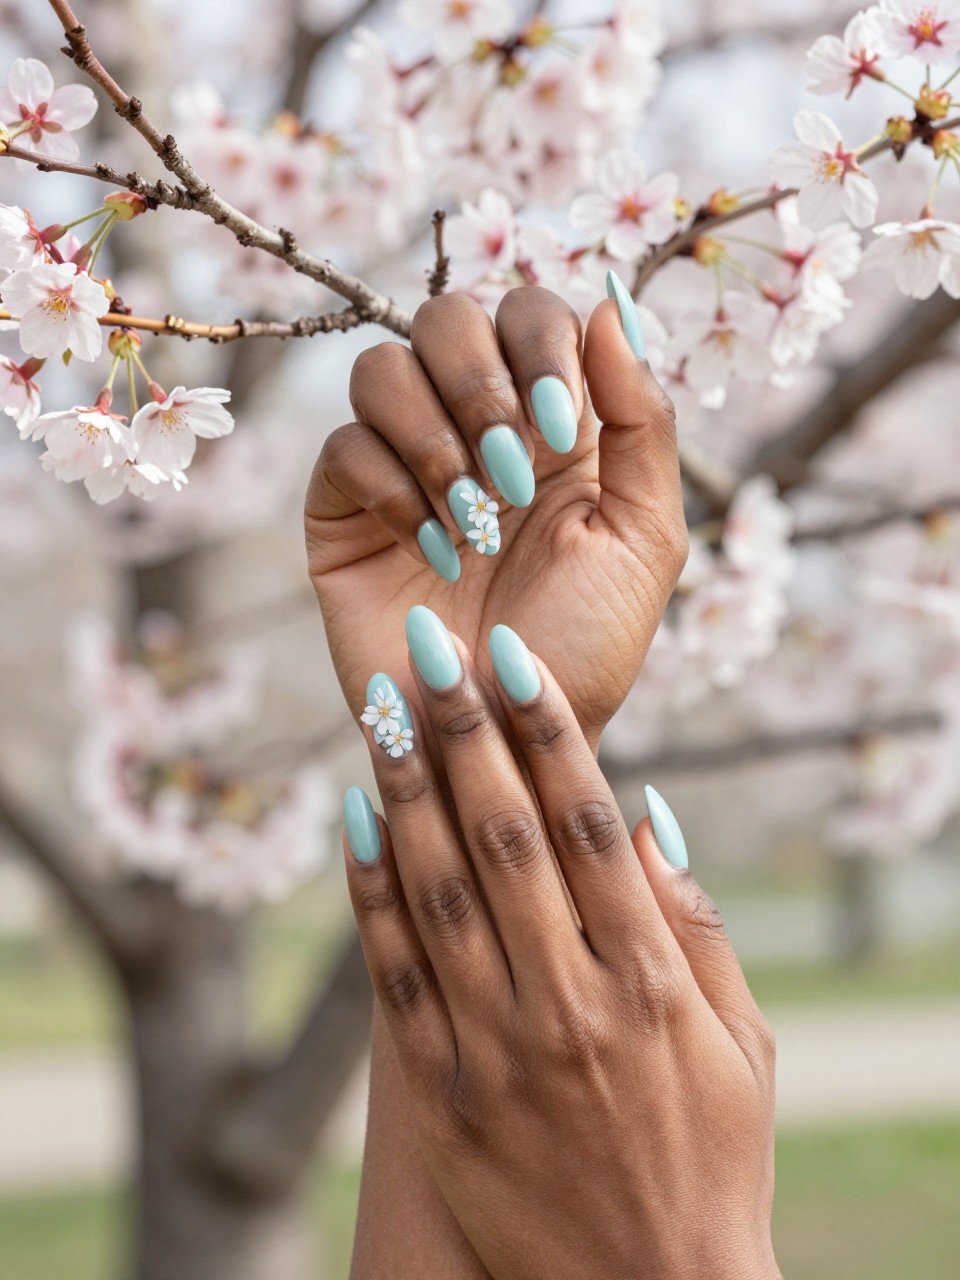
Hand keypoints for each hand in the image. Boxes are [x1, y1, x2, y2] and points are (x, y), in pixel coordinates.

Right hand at [305, 280, 685, 748]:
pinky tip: (430, 553)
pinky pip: (342, 448)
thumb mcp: (645, 539)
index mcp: (551, 424)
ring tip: (472, 522)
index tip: (561, 430)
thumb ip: (642, 422)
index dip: (540, 347)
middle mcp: (473, 431)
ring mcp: (402, 467)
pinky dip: (390, 491)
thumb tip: (608, 304)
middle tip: (512, 475)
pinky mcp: (344, 513)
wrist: (511, 738)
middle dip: (482, 387)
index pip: (529, 315)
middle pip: (445, 319)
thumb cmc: (587, 647)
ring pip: (381, 368)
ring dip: (433, 438)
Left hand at [341, 613, 779, 1279]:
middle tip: (430, 653)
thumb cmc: (713, 1159)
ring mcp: (498, 1052)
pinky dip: (373, 897)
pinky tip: (357, 825)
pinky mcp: (445, 1099)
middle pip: (503, 838)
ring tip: (383, 714)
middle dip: (462, 733)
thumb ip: (695, 929)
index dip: (546, 733)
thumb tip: (641, 821)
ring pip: (440, 894)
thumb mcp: (745, 1044)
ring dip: (406, 795)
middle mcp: (569, 1003)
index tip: (512, 661)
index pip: (584, 826)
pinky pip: (397, 979)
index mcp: (649, 980)